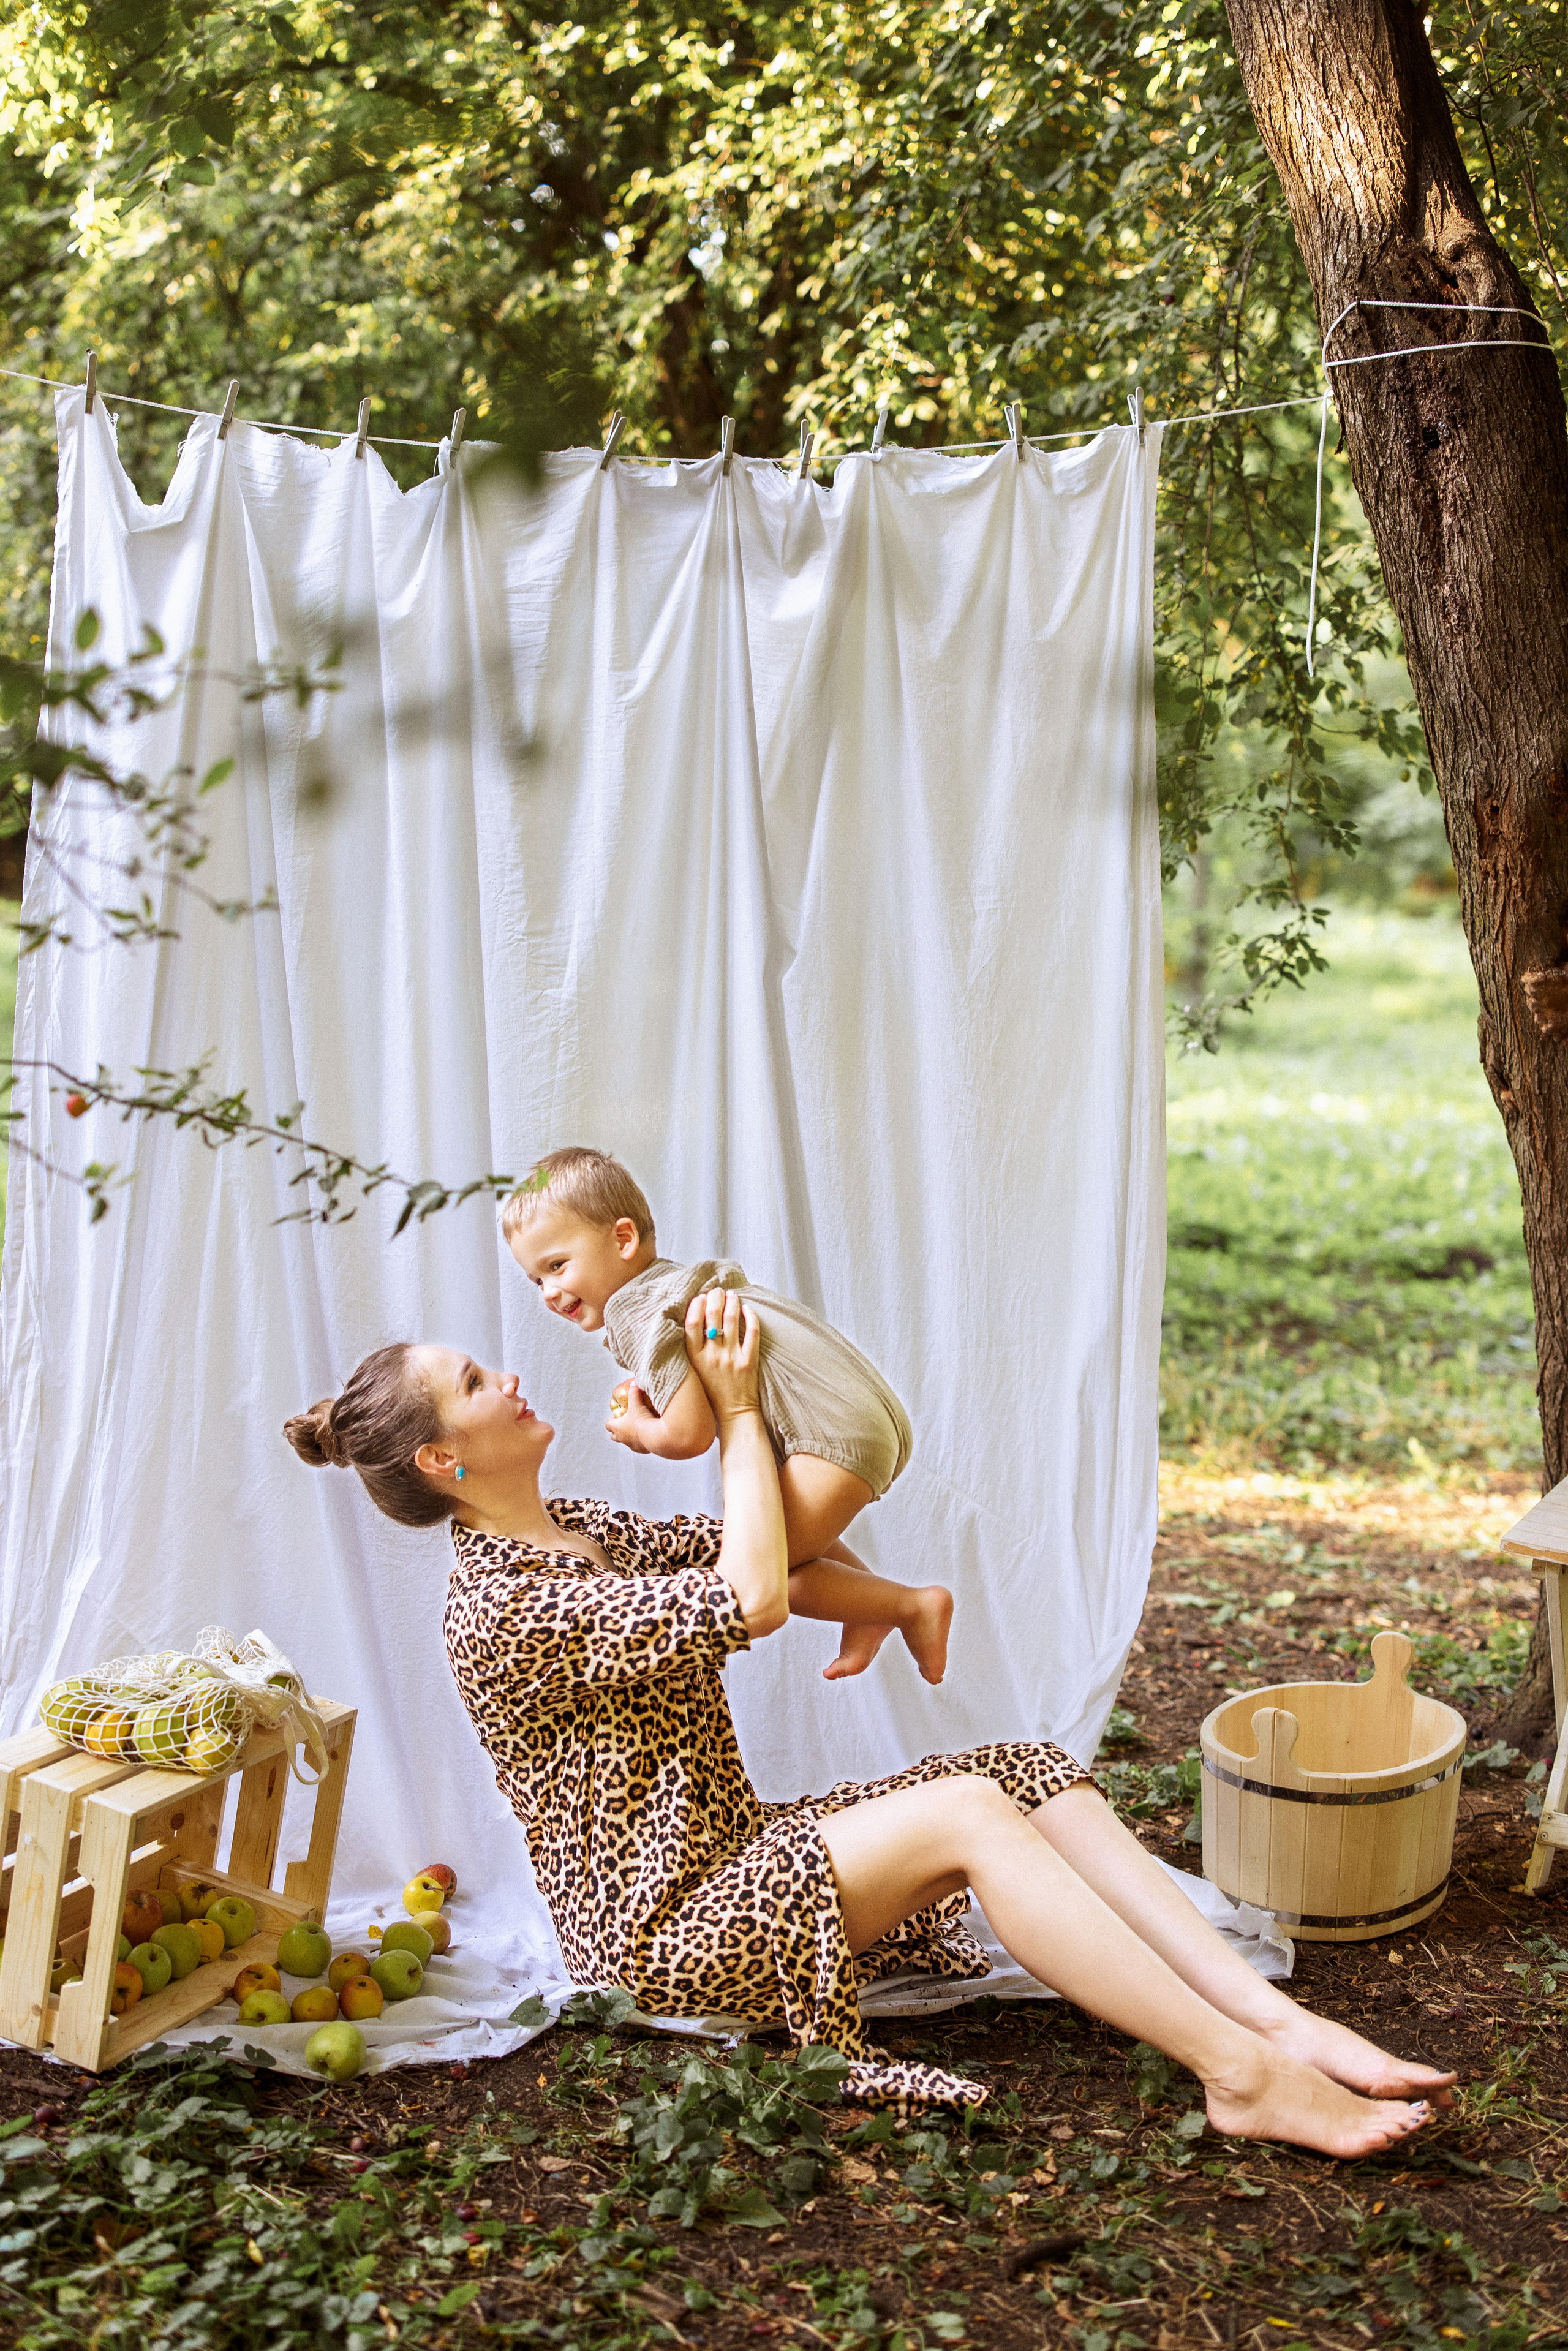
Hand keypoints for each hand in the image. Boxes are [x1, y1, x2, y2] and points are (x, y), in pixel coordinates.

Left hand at [605, 1383, 656, 1451]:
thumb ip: (634, 1392)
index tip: (615, 1417)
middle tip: (624, 1424)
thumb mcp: (637, 1404)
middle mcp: (622, 1438)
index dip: (610, 1420)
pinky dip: (641, 1441)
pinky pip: (639, 1446)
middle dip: (617, 1430)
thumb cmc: (642, 1420)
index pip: (608, 1424)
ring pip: (626, 1442)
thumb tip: (634, 1382)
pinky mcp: (641, 1450)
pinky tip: (647, 1435)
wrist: (654, 1436)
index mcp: (618, 1427)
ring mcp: (631, 1445)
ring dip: (629, 1436)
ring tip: (636, 1430)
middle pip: (614, 1436)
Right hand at [684, 1286, 760, 1424]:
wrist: (734, 1413)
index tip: (700, 1297)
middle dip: (715, 1298)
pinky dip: (750, 1317)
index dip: (696, 1306)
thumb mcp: (695, 1370)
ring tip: (732, 1295)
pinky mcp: (749, 1361)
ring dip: (731, 1302)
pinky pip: (751, 1332)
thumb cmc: (712, 1391)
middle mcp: (712, 1356)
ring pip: (731, 1320)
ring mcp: (731, 1358)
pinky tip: (747, 1309)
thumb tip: (694, 1319)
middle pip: (712, 1317)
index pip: (692, 1324)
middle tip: (717, 1291)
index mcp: (695, 1358)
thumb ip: (694, 1348)